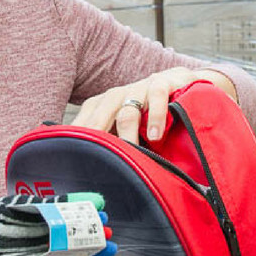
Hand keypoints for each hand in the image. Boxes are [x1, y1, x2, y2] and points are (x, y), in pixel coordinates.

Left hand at [71, 67, 236, 143]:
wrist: (186, 84)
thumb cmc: (152, 112)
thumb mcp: (131, 129)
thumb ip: (115, 145)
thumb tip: (95, 173)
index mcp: (105, 105)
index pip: (84, 120)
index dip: (76, 137)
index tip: (69, 158)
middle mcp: (119, 94)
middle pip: (99, 113)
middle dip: (94, 134)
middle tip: (90, 157)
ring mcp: (140, 87)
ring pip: (126, 107)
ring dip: (127, 131)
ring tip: (131, 150)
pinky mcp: (163, 82)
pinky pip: (156, 95)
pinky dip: (154, 115)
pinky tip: (155, 134)